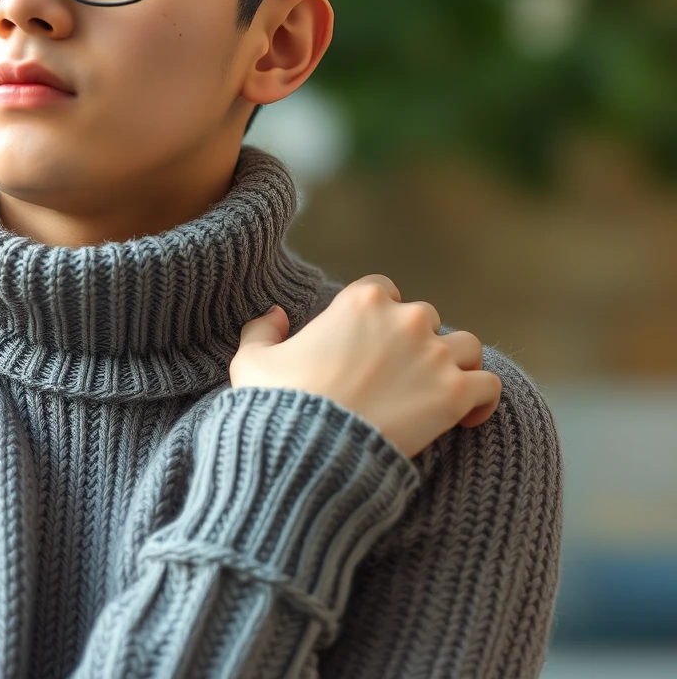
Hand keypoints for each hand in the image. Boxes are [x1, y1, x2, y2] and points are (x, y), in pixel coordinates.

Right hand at [229, 275, 502, 459]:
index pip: (383, 289)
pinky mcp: (454, 394)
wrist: (309, 450)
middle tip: (399, 376)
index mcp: (360, 300)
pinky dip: (482, 400)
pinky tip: (465, 418)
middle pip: (425, 318)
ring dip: (454, 365)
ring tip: (436, 393)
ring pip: (466, 347)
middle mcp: (405, 319)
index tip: (370, 343)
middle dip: (415, 342)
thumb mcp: (252, 362)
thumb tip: (276, 314)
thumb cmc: (280, 403)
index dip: (379, 314)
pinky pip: (488, 386)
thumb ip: (262, 330)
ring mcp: (434, 355)